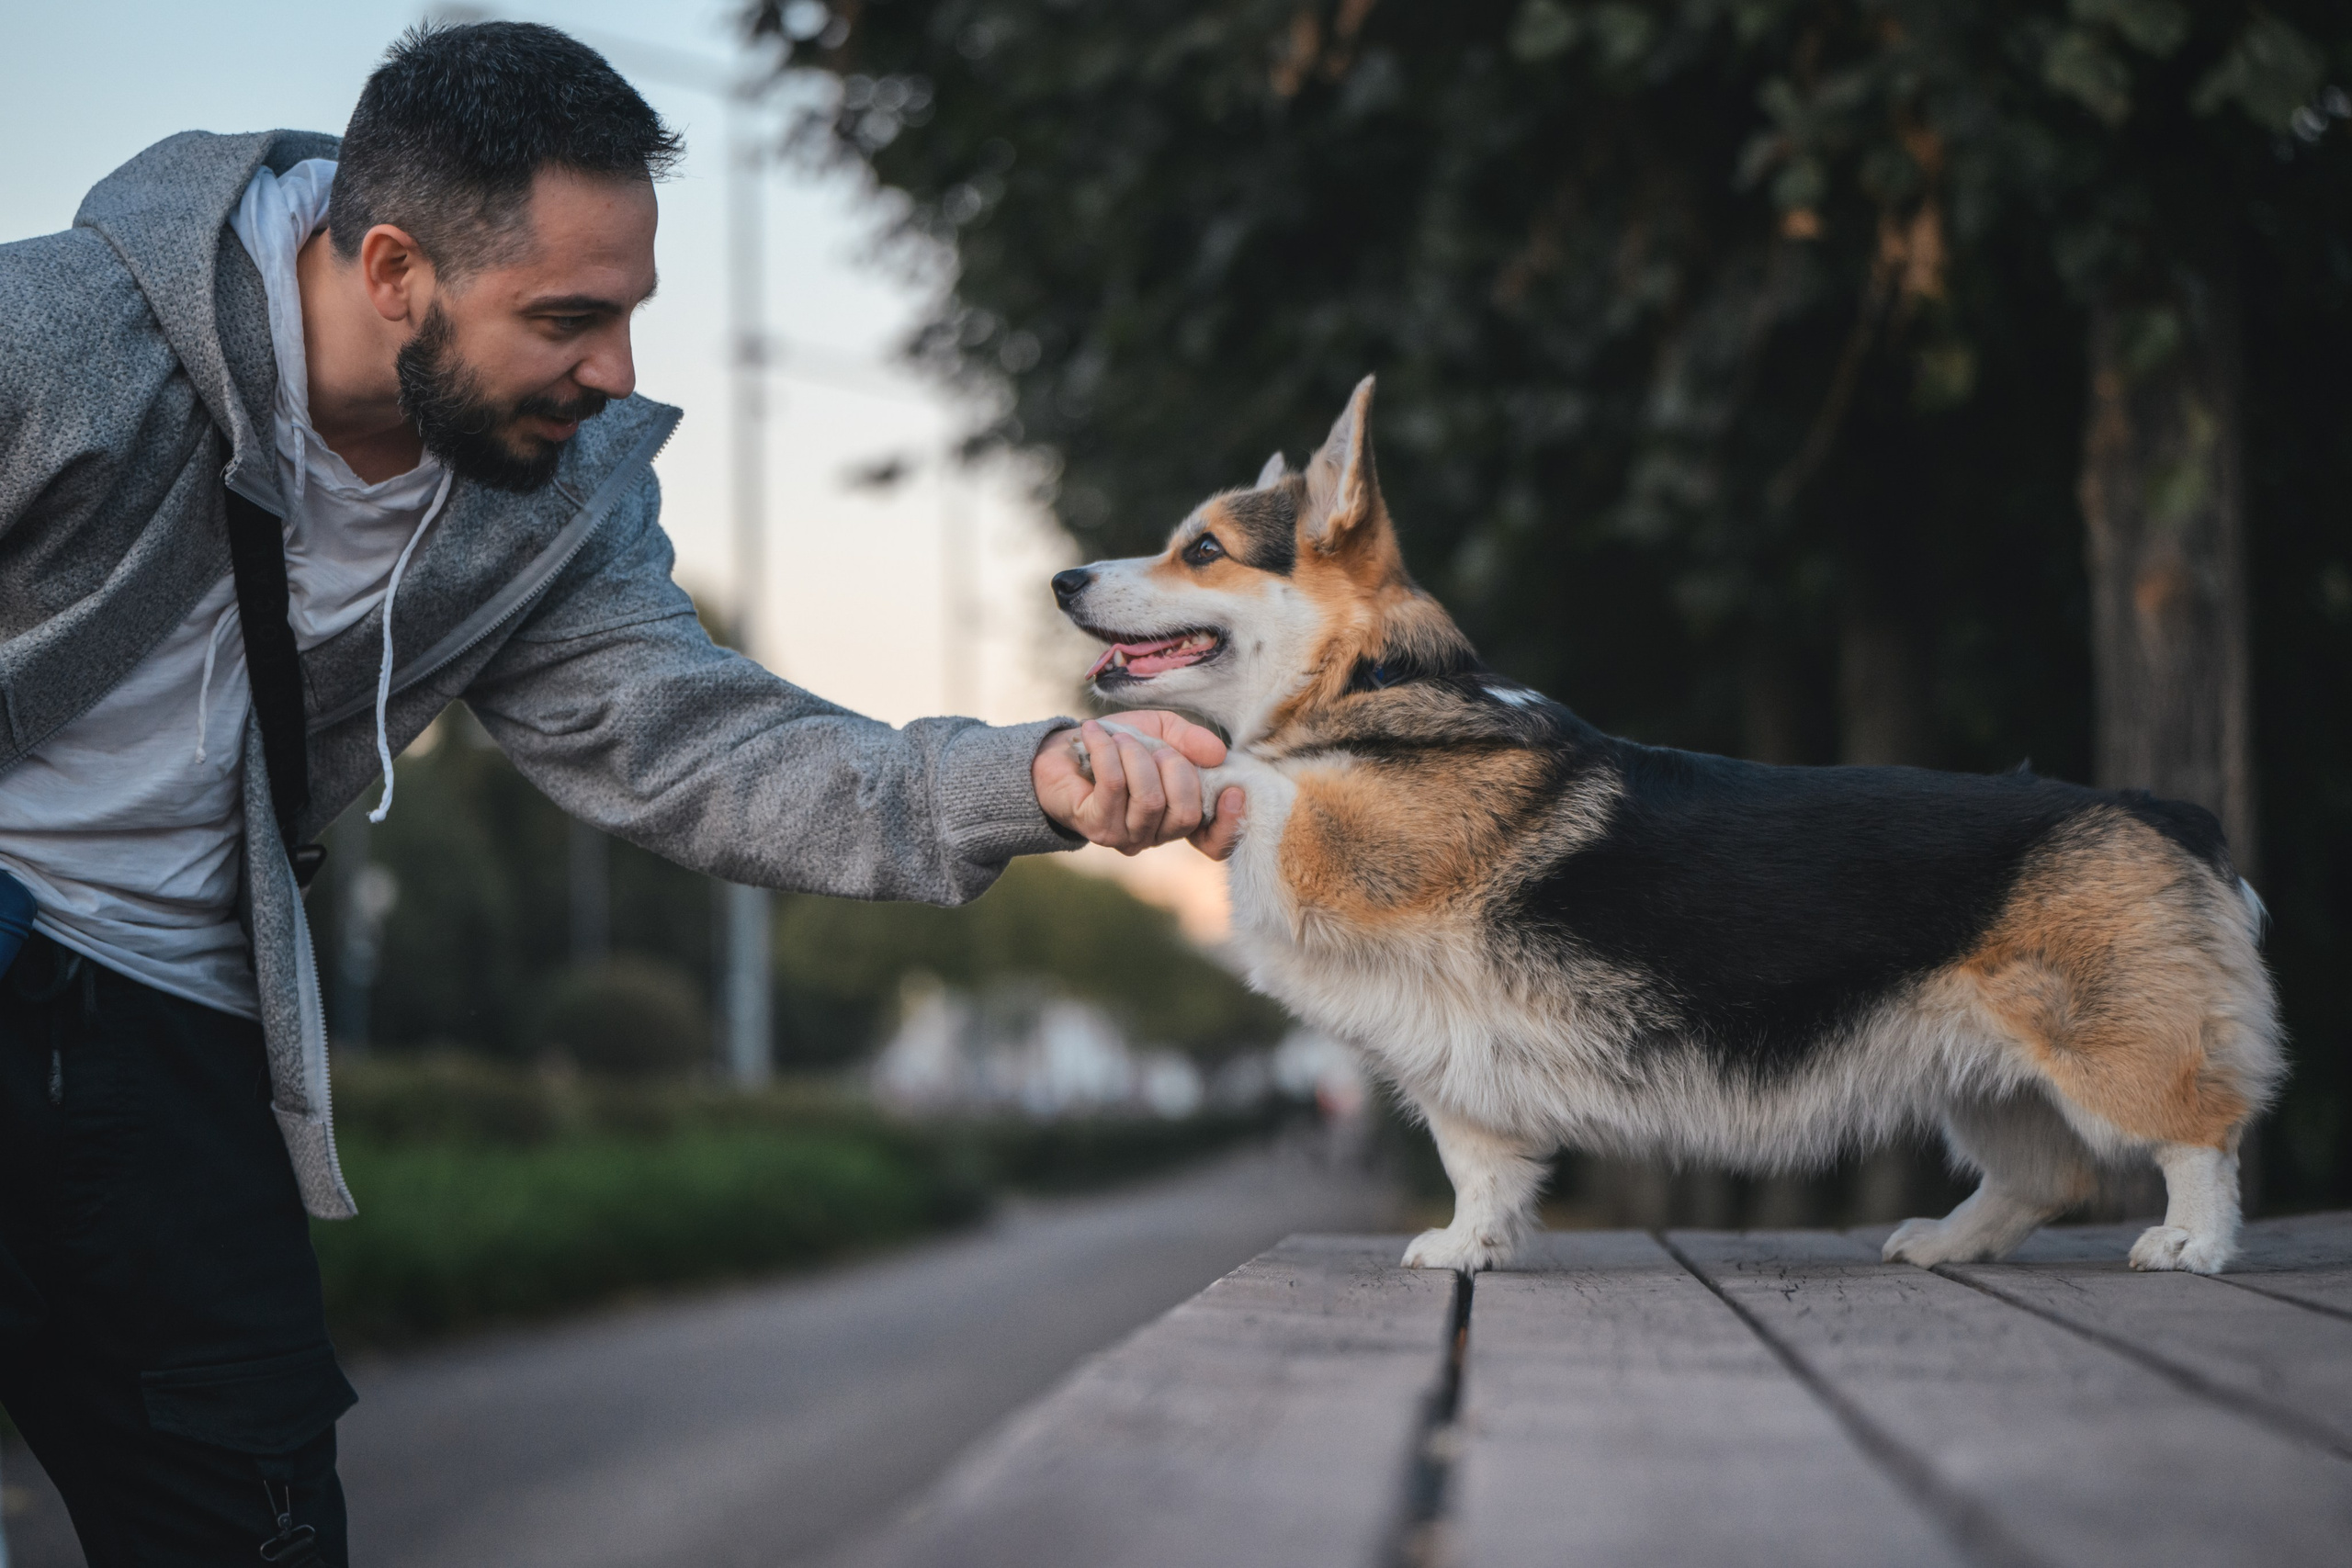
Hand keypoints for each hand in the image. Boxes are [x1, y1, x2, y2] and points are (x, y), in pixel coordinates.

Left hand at [1033, 711, 1246, 860]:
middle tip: (1154, 746)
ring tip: (1121, 738)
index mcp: (1177, 819)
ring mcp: (1124, 837)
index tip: (1234, 791)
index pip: (1213, 844)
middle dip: (1175, 768)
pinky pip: (1115, 785)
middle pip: (1184, 814)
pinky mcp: (1095, 827)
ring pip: (1150, 800)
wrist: (1062, 750)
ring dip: (1136, 756)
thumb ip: (1190, 741)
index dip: (1228, 824)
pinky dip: (1108, 750)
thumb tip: (1219, 753)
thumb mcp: (1162, 732)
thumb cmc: (1118, 743)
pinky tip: (1097, 734)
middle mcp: (1154, 836)